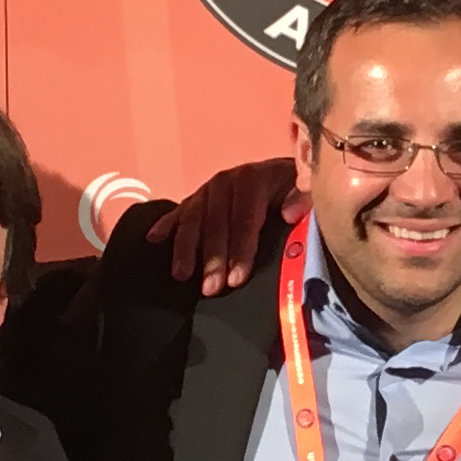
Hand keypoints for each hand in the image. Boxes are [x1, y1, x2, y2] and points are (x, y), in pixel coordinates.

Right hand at [165, 156, 299, 292]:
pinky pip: (179, 212)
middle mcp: (227, 181)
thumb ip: (304, 197)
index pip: (245, 219)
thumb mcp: (307, 188)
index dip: (241, 250)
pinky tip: (152, 240)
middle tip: (210, 288)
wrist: (285, 172)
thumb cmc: (296, 188)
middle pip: (216, 224)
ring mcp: (209, 189)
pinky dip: (165, 225)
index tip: (237, 278)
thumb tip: (288, 214)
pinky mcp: (198, 197)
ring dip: (186, 249)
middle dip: (212, 258)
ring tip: (181, 275)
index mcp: (254, 178)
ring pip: (193, 220)